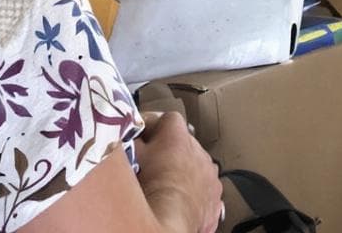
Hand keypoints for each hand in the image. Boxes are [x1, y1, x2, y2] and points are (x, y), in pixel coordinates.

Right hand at [136, 113, 222, 232]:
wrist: (168, 223)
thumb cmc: (149, 189)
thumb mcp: (130, 157)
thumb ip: (130, 140)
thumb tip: (127, 135)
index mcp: (178, 135)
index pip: (166, 119)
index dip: (151, 127)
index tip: (140, 136)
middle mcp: (199, 151)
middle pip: (183, 143)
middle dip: (168, 152)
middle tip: (150, 164)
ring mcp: (210, 175)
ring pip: (195, 167)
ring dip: (183, 173)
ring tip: (165, 186)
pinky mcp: (215, 198)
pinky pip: (203, 190)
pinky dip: (194, 194)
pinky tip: (180, 202)